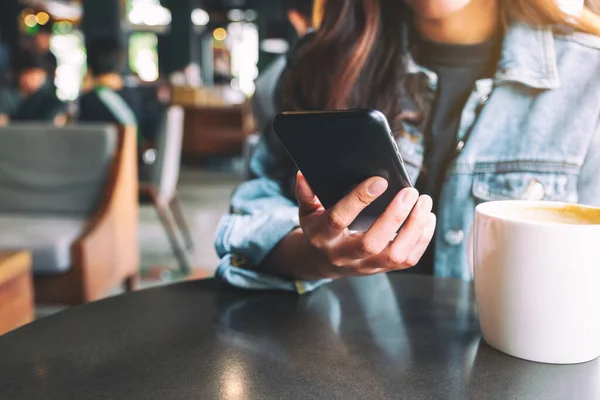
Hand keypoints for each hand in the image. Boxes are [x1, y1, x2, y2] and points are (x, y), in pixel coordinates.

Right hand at [295, 171, 435, 277]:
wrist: (323, 260)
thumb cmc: (320, 227)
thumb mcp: (307, 210)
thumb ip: (306, 193)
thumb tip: (304, 175)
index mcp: (322, 236)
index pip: (340, 219)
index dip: (359, 199)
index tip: (380, 180)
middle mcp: (343, 255)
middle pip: (371, 243)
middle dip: (394, 216)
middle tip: (411, 192)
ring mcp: (365, 266)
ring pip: (394, 255)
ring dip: (414, 228)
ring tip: (424, 202)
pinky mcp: (382, 269)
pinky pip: (407, 260)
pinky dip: (422, 239)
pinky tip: (427, 217)